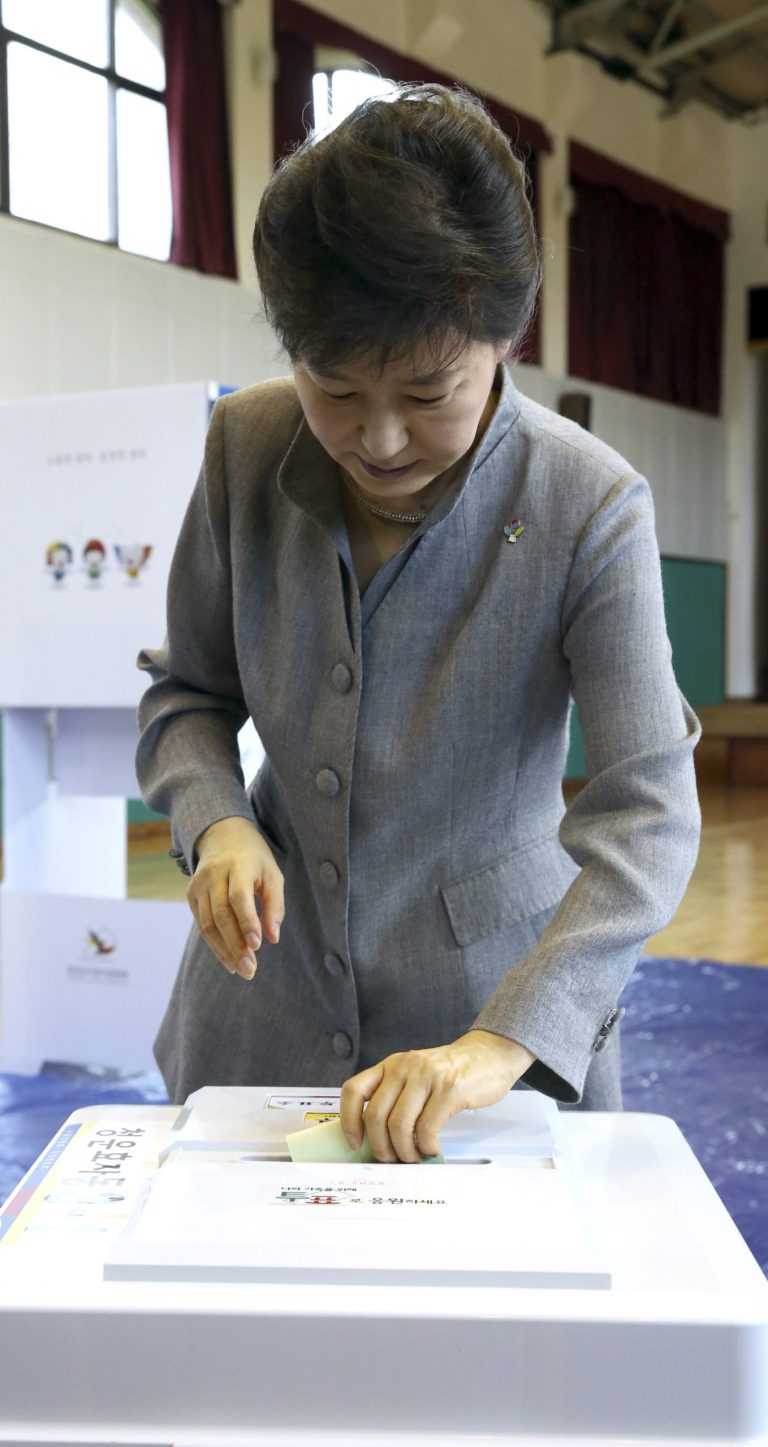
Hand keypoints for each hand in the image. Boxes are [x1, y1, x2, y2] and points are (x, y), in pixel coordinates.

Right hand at [187, 816, 284, 979]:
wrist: (223, 836)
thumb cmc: (255, 860)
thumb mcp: (272, 874)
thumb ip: (275, 905)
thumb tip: (273, 938)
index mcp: (237, 864)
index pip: (238, 896)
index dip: (247, 921)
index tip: (257, 945)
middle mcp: (213, 874)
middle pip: (220, 914)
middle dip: (235, 945)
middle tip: (250, 969)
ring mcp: (198, 884)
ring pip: (207, 924)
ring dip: (224, 950)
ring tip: (242, 969)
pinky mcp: (191, 894)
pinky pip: (201, 924)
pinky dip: (215, 944)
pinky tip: (229, 959)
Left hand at [340, 1030, 535, 1162]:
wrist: (489, 1054)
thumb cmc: (451, 1071)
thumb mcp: (415, 1074)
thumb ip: (396, 1096)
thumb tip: (377, 1138)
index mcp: (391, 1065)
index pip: (354, 1090)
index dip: (348, 1120)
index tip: (354, 1142)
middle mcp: (405, 1067)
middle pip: (375, 1115)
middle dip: (381, 1147)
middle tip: (392, 1159)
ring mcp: (427, 1077)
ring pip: (399, 1125)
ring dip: (403, 1151)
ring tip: (413, 1157)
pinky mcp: (449, 1089)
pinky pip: (427, 1128)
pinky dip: (425, 1147)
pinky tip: (431, 1148)